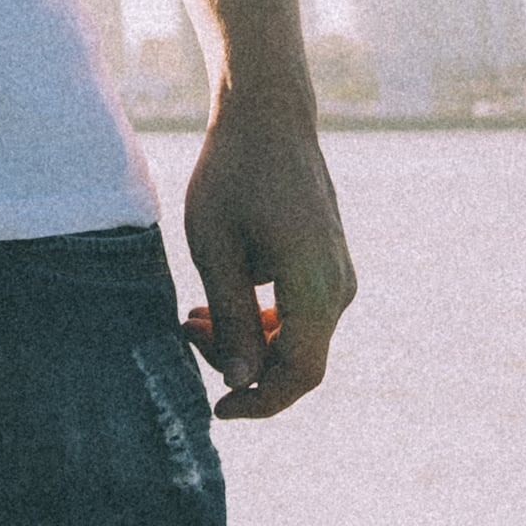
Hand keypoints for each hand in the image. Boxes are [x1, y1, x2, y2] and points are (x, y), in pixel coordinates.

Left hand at [180, 80, 353, 417]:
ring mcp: (338, 275)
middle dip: (240, 366)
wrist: (268, 117)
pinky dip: (260, 319)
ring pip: (296, 338)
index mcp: (316, 288)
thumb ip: (231, 319)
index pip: (299, 375)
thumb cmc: (233, 176)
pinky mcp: (327, 263)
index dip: (260, 403)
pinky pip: (299, 312)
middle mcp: (339, 288)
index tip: (217, 409)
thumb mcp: (216, 249)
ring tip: (191, 319)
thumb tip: (242, 382)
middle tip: (186, 334)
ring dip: (246, 342)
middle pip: (296, 361)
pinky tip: (215, 304)